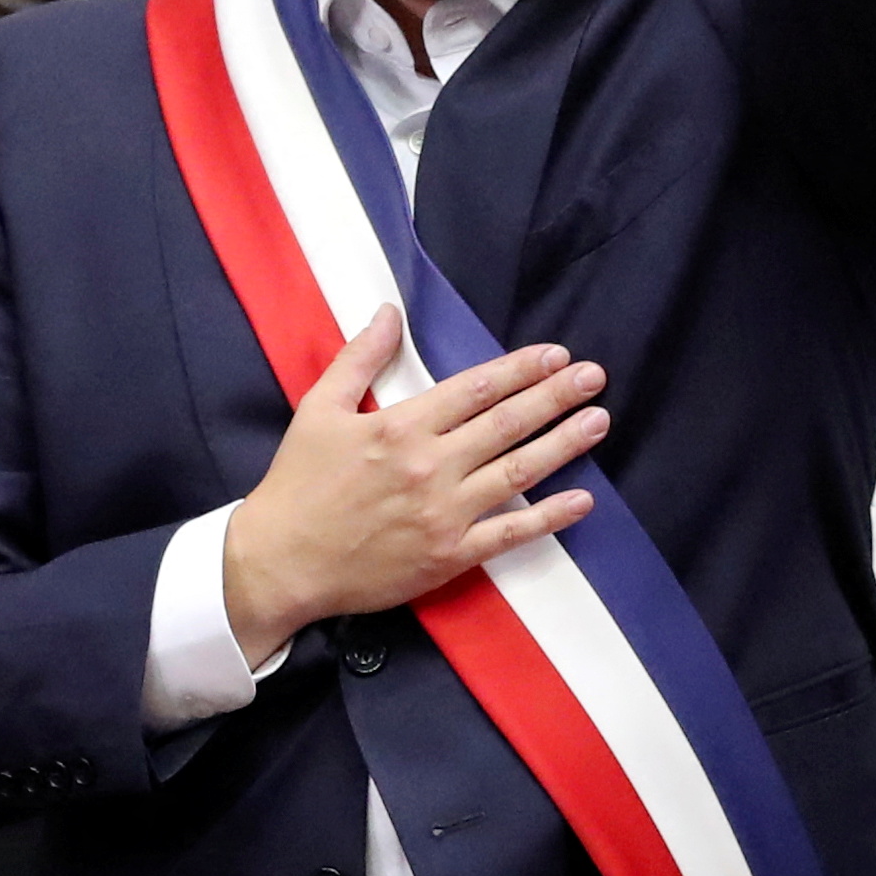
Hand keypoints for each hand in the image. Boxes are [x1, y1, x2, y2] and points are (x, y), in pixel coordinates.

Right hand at [220, 307, 606, 662]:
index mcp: (402, 426)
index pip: (478, 388)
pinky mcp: (448, 556)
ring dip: (564, 444)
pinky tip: (582, 499)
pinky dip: (549, 516)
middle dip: (557, 396)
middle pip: (508, 423)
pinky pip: (509, 533)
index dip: (523, 369)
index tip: (557, 355)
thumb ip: (359, 357)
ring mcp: (443, 513)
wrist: (277, 564)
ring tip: (599, 421)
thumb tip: (390, 311)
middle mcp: (430, 466)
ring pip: (518, 472)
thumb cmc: (298, 484)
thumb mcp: (319, 408)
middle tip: (595, 377)